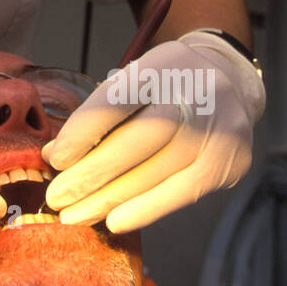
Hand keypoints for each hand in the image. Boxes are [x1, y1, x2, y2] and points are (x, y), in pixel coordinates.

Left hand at [40, 34, 265, 231]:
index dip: (82, 133)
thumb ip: (98, 114)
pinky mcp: (230, 161)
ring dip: (110, 199)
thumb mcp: (135, 82)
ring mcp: (219, 129)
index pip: (117, 100)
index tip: (55, 160)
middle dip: (91, 174)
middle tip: (57, 197)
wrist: (231, 83)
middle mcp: (196, 93)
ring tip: (76, 215)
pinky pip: (181, 192)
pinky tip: (115, 220)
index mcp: (163, 65)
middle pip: (136, 140)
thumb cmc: (167, 86)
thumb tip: (55, 155)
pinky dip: (145, 209)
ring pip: (156, 171)